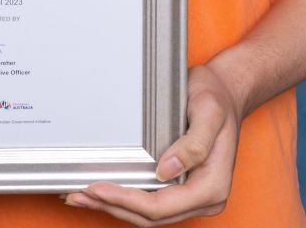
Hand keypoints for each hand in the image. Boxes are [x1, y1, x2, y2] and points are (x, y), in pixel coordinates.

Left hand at [63, 61, 245, 224]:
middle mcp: (204, 197)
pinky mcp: (182, 188)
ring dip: (115, 207)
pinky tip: (104, 192)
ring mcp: (193, 196)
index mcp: (212, 185)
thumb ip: (194, 143)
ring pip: (148, 214)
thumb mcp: (209, 112)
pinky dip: (126, 199)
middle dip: (113, 206)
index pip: (162, 205)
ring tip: (82, 197)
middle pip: (151, 216)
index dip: (127, 200)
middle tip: (79, 195)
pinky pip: (152, 201)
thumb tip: (166, 170)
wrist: (226, 91)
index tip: (98, 188)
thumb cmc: (217, 98)